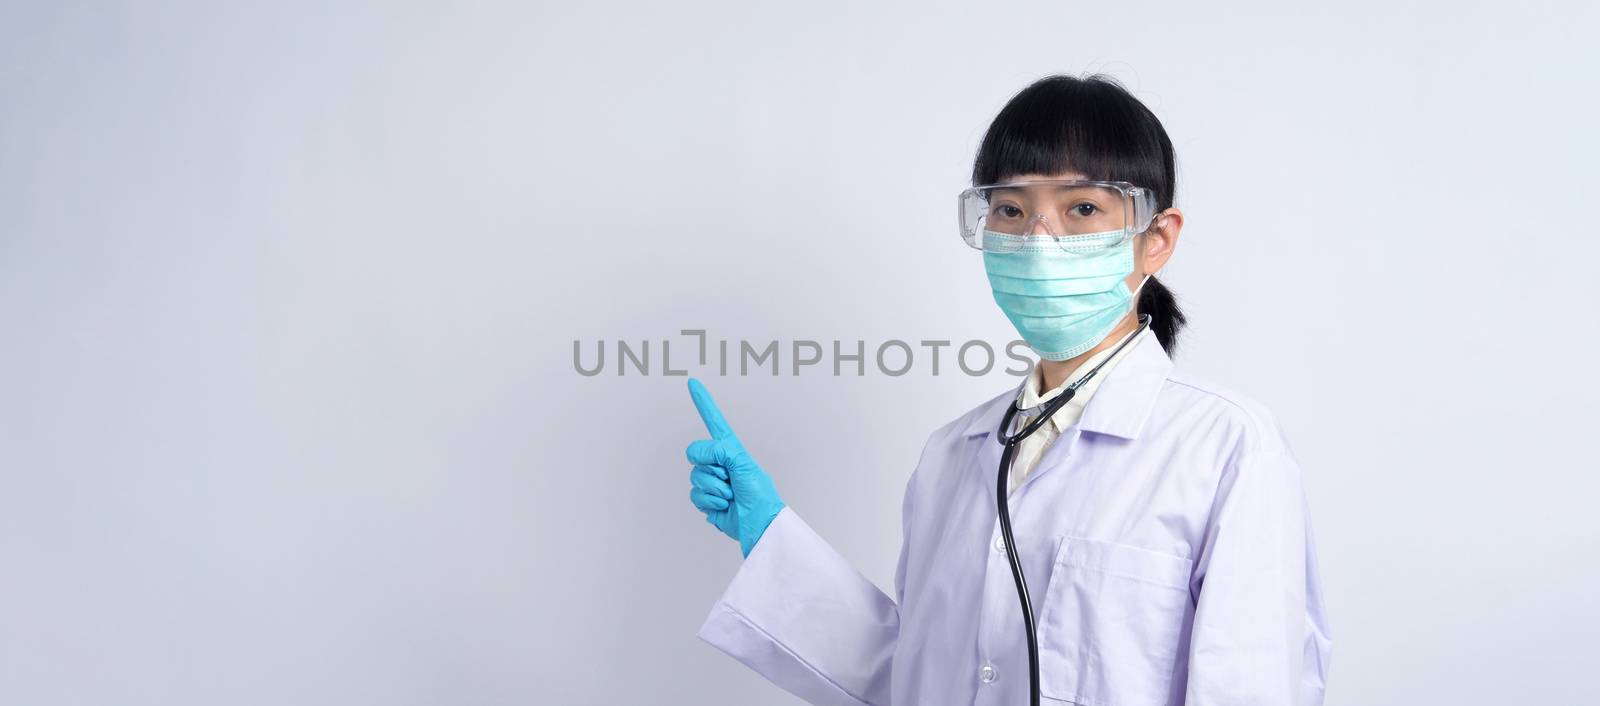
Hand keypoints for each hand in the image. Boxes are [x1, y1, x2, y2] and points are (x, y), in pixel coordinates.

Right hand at [686, 377, 784, 557]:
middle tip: (729, 478)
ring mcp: (711, 480)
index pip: (714, 421)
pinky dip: (710, 502)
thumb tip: (703, 453)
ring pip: (694, 477)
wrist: (758, 523)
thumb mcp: (744, 464)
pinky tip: (724, 506)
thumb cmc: (759, 493)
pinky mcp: (706, 500)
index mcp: (730, 449)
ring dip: (713, 488)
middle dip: (712, 468)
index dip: (703, 403)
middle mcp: (718, 462)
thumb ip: (722, 451)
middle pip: (695, 454)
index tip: (692, 383)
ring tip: (731, 494)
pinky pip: (695, 495)